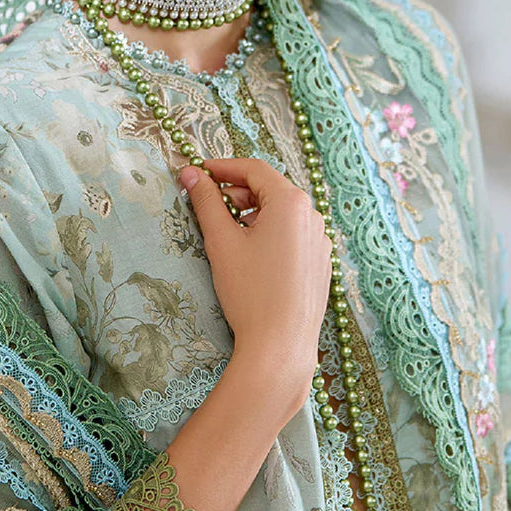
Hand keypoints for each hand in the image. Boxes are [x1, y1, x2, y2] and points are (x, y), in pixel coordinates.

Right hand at [179, 157, 332, 403]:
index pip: (253, 169)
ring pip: (281, 214)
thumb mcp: (221, 242)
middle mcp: (312, 216)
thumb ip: (206, 202)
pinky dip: (269, 234)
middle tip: (207, 205)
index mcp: (291, 202)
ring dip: (252, 214)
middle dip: (236, 193)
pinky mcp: (320, 263)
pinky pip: (292, 235)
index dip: (222, 167)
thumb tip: (190, 174)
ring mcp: (320, 240)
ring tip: (226, 234)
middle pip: (269, 189)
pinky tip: (250, 256)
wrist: (281, 344)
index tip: (198, 173)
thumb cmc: (250, 292)